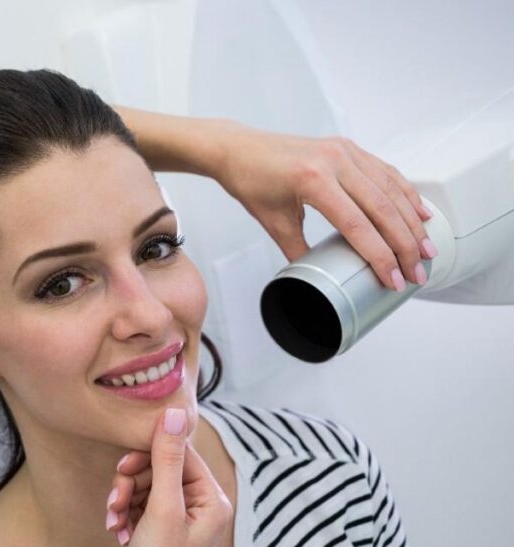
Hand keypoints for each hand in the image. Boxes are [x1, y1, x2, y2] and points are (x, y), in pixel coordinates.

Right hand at [105, 408, 231, 546]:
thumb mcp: (163, 507)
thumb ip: (168, 458)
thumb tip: (173, 412)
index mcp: (213, 502)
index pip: (183, 455)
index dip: (151, 456)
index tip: (124, 465)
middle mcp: (199, 510)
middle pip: (161, 469)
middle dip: (133, 481)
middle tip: (116, 495)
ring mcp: (177, 522)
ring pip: (144, 486)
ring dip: (123, 498)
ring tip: (113, 518)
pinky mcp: (156, 532)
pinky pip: (137, 505)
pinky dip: (123, 513)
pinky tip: (114, 530)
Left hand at [212, 124, 435, 290]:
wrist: (239, 148)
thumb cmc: (251, 181)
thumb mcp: (273, 223)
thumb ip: (298, 252)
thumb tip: (316, 279)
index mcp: (314, 180)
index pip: (358, 225)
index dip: (380, 256)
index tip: (393, 279)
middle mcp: (334, 161)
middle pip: (382, 208)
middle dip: (405, 245)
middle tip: (417, 271)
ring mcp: (344, 151)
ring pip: (390, 189)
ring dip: (412, 221)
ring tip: (426, 249)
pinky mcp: (348, 148)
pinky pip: (385, 172)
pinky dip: (405, 194)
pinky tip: (419, 213)